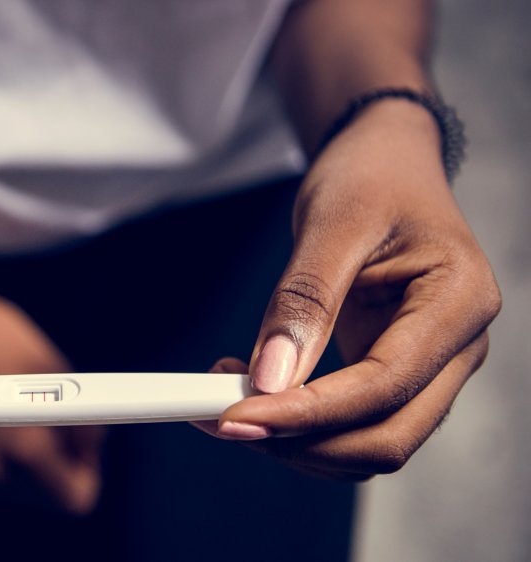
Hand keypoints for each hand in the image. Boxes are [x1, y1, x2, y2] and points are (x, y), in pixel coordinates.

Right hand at [0, 252, 104, 512]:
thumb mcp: (53, 367)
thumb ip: (80, 413)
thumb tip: (90, 437)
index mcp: (24, 450)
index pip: (72, 496)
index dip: (88, 469)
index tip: (84, 442)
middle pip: (46, 490)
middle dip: (59, 458)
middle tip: (58, 416)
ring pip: (20, 479)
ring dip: (32, 451)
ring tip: (27, 404)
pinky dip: (7, 445)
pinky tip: (4, 407)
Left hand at [198, 100, 500, 478]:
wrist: (386, 161)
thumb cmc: (371, 177)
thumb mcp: (332, 222)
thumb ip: (304, 302)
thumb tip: (269, 378)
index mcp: (459, 302)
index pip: (385, 387)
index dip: (308, 413)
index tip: (236, 416)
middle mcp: (459, 347)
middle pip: (388, 436)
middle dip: (302, 443)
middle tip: (223, 420)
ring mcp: (432, 366)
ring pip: (371, 443)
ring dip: (299, 442)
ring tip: (231, 399)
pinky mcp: (397, 373)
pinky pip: (355, 423)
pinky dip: (303, 425)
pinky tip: (256, 393)